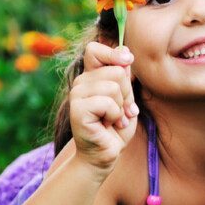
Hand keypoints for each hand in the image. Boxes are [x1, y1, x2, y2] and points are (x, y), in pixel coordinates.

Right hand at [69, 43, 138, 172]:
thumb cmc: (116, 127)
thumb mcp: (126, 98)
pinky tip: (108, 125)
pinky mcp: (77, 109)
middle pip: (116, 71)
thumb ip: (124, 77)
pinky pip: (107, 103)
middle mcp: (81, 82)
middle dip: (127, 94)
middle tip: (120, 111)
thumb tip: (125, 54)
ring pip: (114, 87)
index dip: (113, 54)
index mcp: (91, 76)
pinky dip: (115, 116)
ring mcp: (76, 95)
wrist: (104, 155)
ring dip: (121, 107)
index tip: (128, 61)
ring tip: (114, 119)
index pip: (95, 49)